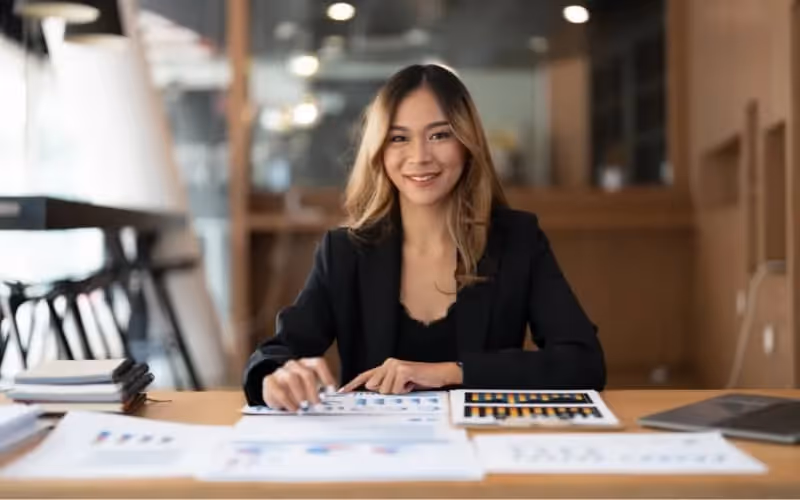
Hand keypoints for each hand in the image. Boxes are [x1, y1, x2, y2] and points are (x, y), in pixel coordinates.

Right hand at [262, 358, 336, 410]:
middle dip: (313, 391)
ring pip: (292, 379)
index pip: (318, 364)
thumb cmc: (297, 392)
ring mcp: (281, 371)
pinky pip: (279, 390)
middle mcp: (294, 365)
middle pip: (306, 373)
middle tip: (317, 404)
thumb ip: (321, 392)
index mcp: (306, 364)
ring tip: (304, 406)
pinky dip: (288, 401)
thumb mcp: (311, 390)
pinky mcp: (269, 380)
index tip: (331, 391)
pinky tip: (293, 408)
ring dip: (300, 395)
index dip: (326, 377)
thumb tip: (334, 399)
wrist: (275, 394)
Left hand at [339, 358, 462, 393]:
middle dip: (388, 393)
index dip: (353, 384)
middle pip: (376, 388)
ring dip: (398, 393)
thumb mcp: (400, 385)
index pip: (366, 375)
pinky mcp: (402, 371)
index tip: (342, 392)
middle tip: (404, 388)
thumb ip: (385, 386)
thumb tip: (370, 388)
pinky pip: (395, 390)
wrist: (439, 375)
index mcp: (386, 366)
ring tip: (409, 386)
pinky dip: (404, 391)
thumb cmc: (420, 381)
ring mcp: (395, 366)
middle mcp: (388, 363)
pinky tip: (412, 385)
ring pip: (385, 391)